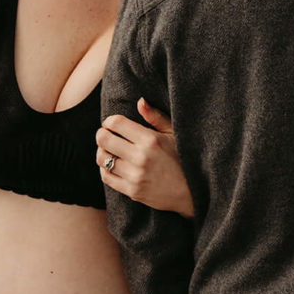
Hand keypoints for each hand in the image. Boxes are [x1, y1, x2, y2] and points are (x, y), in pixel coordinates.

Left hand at [97, 99, 193, 217]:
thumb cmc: (183, 159)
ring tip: (108, 149)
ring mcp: (135, 176)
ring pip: (102, 158)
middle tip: (105, 134)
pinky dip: (104, 168)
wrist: (191, 192)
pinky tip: (112, 164)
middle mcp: (141, 157)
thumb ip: (156, 117)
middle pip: (104, 139)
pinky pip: (106, 177)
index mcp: (151, 140)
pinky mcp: (132, 191)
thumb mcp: (173, 135)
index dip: (110, 121)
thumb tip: (140, 101)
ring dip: (102, 151)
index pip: (116, 123)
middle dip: (102, 133)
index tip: (112, 123)